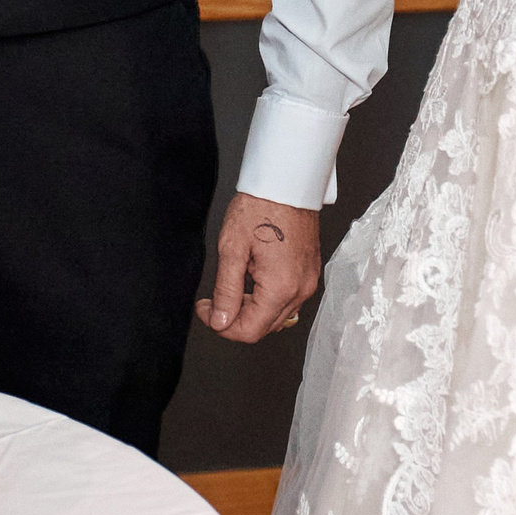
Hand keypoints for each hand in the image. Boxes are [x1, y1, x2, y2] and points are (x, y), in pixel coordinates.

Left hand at [196, 191, 319, 343]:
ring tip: (235, 280)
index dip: (221, 326)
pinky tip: (253, 275)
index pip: (249, 331)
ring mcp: (308, 282)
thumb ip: (226, 291)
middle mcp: (300, 290)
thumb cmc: (261, 206)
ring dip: (251, 308)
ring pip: (275, 315)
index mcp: (281, 288)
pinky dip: (267, 297)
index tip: (206, 309)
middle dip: (235, 317)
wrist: (287, 183)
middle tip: (214, 298)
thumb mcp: (232, 249)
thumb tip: (220, 321)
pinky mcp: (309, 273)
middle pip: (263, 327)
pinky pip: (287, 299)